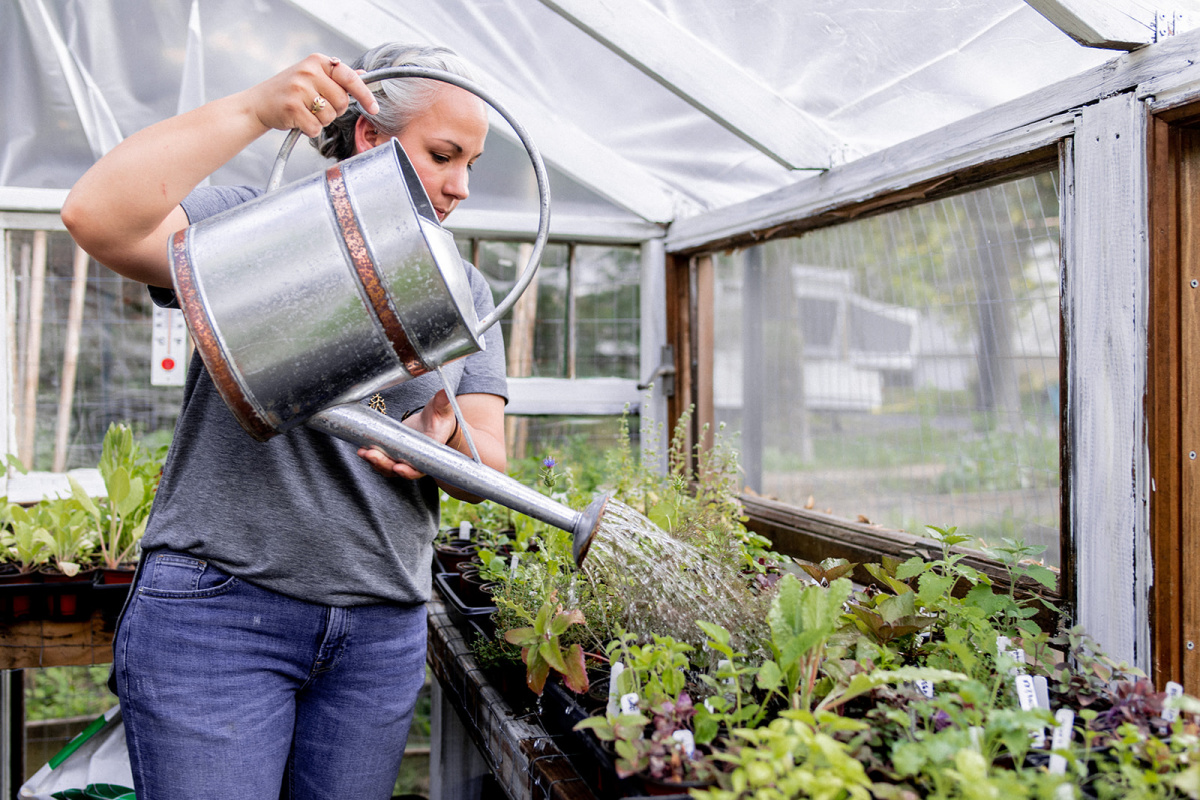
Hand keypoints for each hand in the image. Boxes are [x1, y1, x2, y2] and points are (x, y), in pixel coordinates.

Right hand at [244, 53, 379, 138]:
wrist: (259, 103)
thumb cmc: (290, 91)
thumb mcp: (313, 77)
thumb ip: (338, 78)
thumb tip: (364, 75)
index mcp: (317, 61)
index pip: (349, 78)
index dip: (364, 95)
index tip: (374, 108)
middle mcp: (308, 71)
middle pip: (342, 102)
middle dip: (335, 111)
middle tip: (317, 106)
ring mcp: (299, 89)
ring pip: (330, 117)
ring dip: (321, 121)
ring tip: (305, 111)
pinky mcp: (291, 107)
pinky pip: (316, 128)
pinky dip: (310, 129)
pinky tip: (298, 120)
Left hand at [357, 390, 459, 479]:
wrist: (433, 424)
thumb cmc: (439, 418)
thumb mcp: (442, 409)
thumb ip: (443, 402)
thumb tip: (445, 391)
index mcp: (430, 453)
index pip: (420, 467)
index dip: (409, 470)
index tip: (398, 466)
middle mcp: (416, 460)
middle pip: (398, 469)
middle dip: (383, 463)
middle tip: (371, 454)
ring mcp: (403, 459)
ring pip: (387, 467)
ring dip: (374, 462)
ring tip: (363, 451)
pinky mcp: (393, 455)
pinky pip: (381, 461)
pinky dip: (371, 457)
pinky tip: (362, 449)